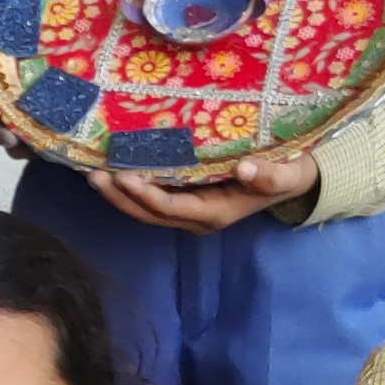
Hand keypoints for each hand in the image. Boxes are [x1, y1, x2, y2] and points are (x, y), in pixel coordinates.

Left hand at [86, 156, 314, 234]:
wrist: (291, 181)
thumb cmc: (286, 175)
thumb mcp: (286, 174)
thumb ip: (269, 175)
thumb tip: (245, 167)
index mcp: (213, 214)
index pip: (170, 208)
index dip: (146, 195)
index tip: (124, 176)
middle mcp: (195, 218)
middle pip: (147, 213)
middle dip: (120, 197)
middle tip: (94, 175)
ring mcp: (188, 211)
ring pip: (144, 209)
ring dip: (119, 195)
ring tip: (93, 173)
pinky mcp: (184, 199)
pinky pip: (151, 198)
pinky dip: (130, 188)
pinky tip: (112, 169)